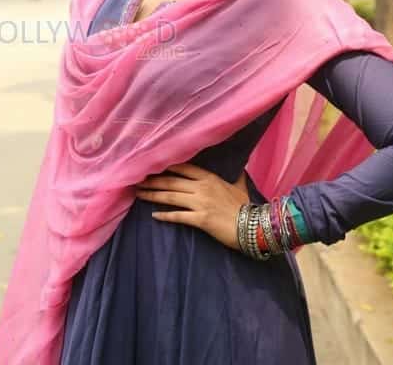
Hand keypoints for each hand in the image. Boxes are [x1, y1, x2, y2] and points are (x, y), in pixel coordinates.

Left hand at [135, 162, 249, 250]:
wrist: (254, 226)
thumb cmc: (246, 206)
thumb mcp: (240, 186)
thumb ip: (236, 176)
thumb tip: (239, 166)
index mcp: (210, 178)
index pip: (184, 168)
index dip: (166, 166)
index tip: (152, 165)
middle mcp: (202, 187)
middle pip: (172, 181)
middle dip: (153, 181)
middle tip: (138, 180)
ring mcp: (201, 203)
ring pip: (171, 197)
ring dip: (153, 195)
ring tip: (139, 194)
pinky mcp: (201, 219)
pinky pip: (179, 216)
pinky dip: (165, 216)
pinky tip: (154, 215)